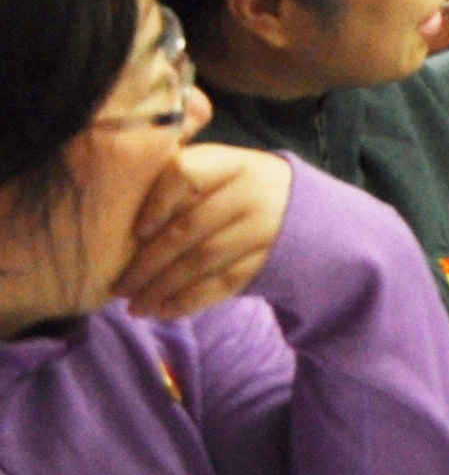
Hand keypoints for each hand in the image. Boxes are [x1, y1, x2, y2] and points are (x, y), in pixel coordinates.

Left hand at [111, 143, 291, 318]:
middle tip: (119, 287)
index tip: (136, 232)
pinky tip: (163, 311)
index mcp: (231, 164)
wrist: (302, 209)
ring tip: (135, 306)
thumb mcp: (219, 170)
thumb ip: (180, 181)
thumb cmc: (238, 189)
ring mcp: (263, 228)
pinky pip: (222, 284)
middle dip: (147, 263)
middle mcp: (251, 192)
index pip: (186, 174)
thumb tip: (119, 213)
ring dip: (162, 288)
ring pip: (202, 261)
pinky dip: (188, 301)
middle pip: (189, 228)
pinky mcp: (268, 260)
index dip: (156, 203)